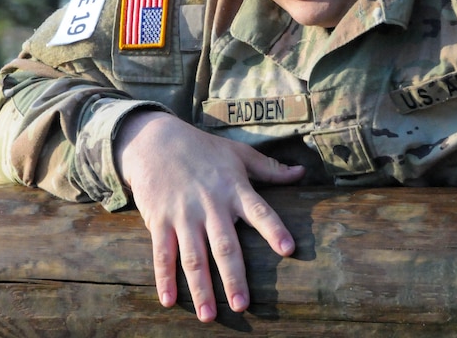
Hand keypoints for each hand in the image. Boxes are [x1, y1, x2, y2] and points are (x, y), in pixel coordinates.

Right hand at [114, 111, 305, 321]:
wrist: (155, 141)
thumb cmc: (203, 149)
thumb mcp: (239, 153)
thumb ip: (270, 168)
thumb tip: (302, 172)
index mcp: (233, 189)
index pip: (259, 211)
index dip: (274, 229)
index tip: (288, 250)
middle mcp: (210, 204)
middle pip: (224, 245)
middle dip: (233, 277)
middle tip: (242, 306)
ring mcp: (183, 215)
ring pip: (193, 257)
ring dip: (201, 287)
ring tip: (209, 316)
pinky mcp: (159, 221)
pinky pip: (162, 254)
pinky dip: (164, 278)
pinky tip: (169, 301)